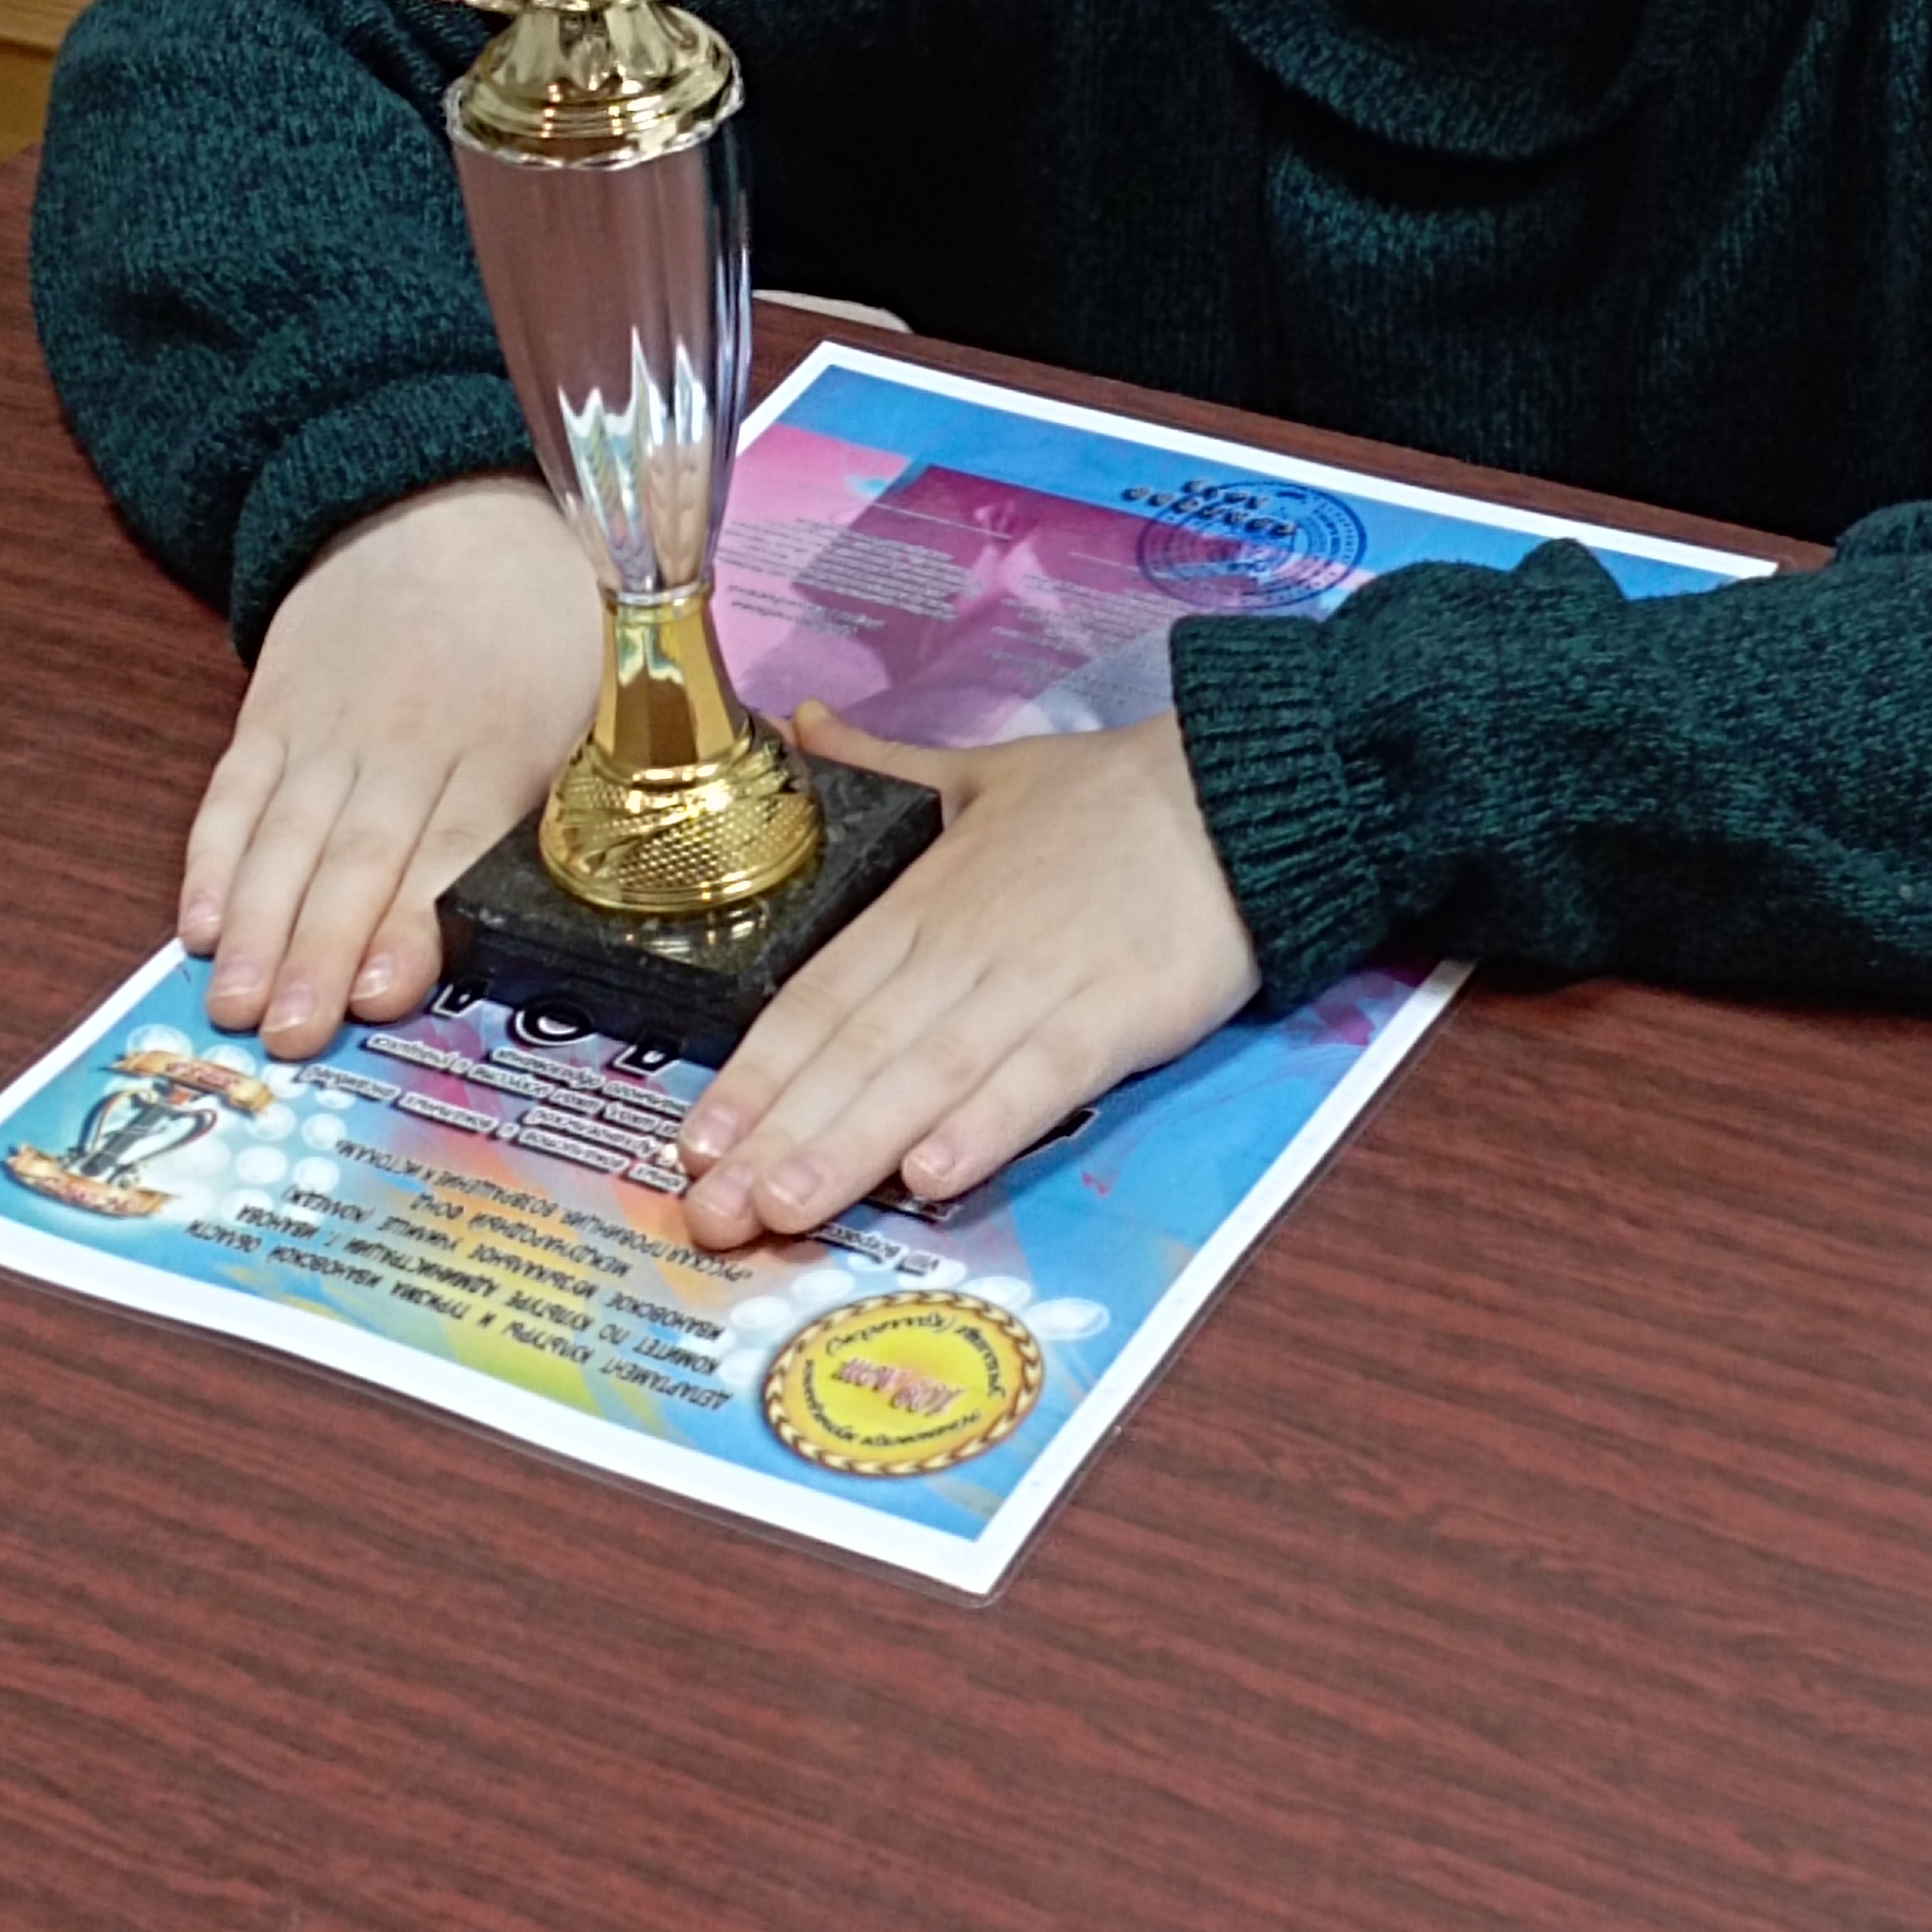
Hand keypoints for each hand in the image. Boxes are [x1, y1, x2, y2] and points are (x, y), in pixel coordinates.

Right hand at [185, 477, 602, 1056]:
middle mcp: (407, 739)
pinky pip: (235, 792)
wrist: (441, 501)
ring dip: (258, 925)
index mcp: (502, 742)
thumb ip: (591, 796)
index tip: (385, 990)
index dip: (415, 921)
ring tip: (234, 1004)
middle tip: (291, 1034)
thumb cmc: (542, 614)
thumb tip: (622, 901)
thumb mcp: (598, 693)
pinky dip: (212, 858)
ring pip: (287, 834)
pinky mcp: (271, 710)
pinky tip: (198, 924)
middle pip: (357, 856)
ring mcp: (328, 726)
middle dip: (321, 950)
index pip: (453, 846)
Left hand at [676, 702, 1257, 1246]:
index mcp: (925, 898)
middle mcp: (964, 945)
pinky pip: (1040, 1077)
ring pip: (926, 1073)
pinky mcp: (1116, 1012)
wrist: (1235, 791)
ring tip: (786, 1208)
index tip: (696, 1140)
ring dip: (851, 1143)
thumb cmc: (1108, 795)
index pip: (819, 996)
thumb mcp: (978, 768)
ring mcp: (1038, 980)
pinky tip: (934, 1177)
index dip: (755, 1072)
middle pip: (854, 1049)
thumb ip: (882, 763)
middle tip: (712, 1210)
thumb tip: (798, 720)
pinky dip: (985, 1125)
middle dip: (777, 1135)